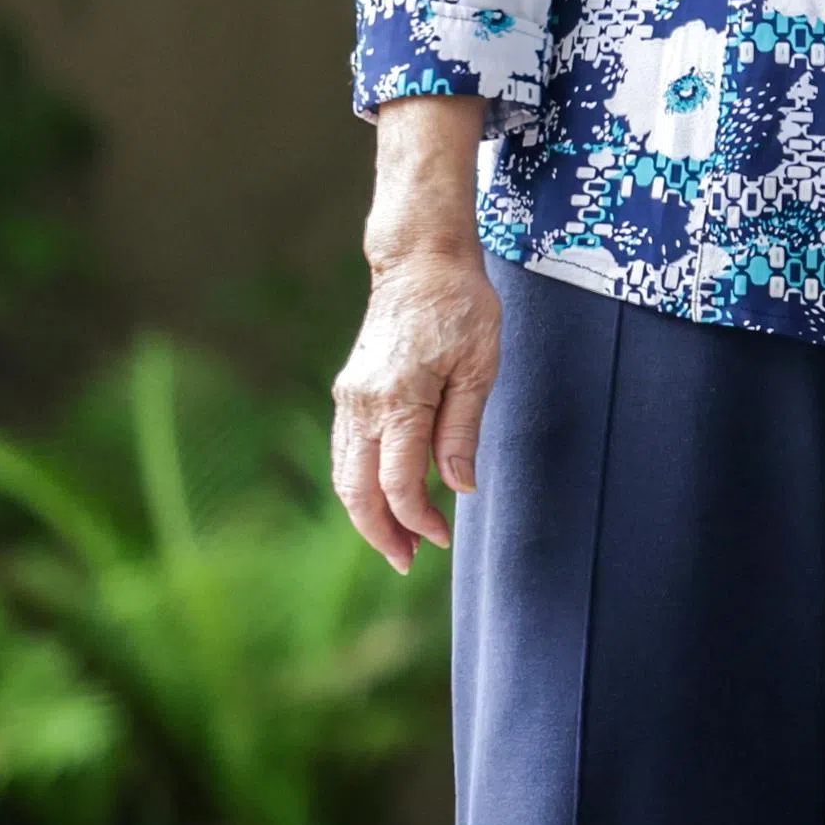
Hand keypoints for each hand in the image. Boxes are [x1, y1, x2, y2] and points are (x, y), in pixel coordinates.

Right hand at [328, 97, 501, 570]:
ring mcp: (350, 399)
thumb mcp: (480, 366)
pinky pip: (347, 452)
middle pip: (357, 489)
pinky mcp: (349, 393)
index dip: (418, 518)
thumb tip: (458, 487)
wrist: (420, 262)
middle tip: (407, 562)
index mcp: (398, 399)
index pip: (398, 482)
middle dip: (379, 532)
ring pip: (344, 475)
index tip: (443, 537)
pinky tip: (386, 498)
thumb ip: (462, 430)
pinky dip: (361, 484)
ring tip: (399, 541)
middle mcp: (362, 404)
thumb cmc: (462, 308)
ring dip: (366, 513)